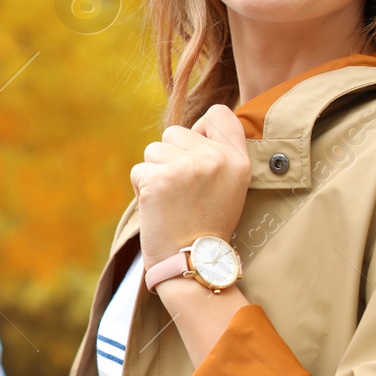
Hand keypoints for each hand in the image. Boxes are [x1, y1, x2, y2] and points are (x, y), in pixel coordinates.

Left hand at [130, 103, 250, 265]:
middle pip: (174, 132)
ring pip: (153, 150)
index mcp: (237, 159)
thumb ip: (217, 153)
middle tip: (182, 192)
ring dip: (154, 173)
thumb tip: (195, 126)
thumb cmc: (206, 225)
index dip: (201, 129)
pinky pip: (139, 171)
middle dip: (171, 157)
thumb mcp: (230, 186)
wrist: (192, 261)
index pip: (219, 114)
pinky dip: (142, 189)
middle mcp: (215, 158)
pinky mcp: (158, 179)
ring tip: (171, 201)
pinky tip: (158, 209)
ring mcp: (186, 167)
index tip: (197, 156)